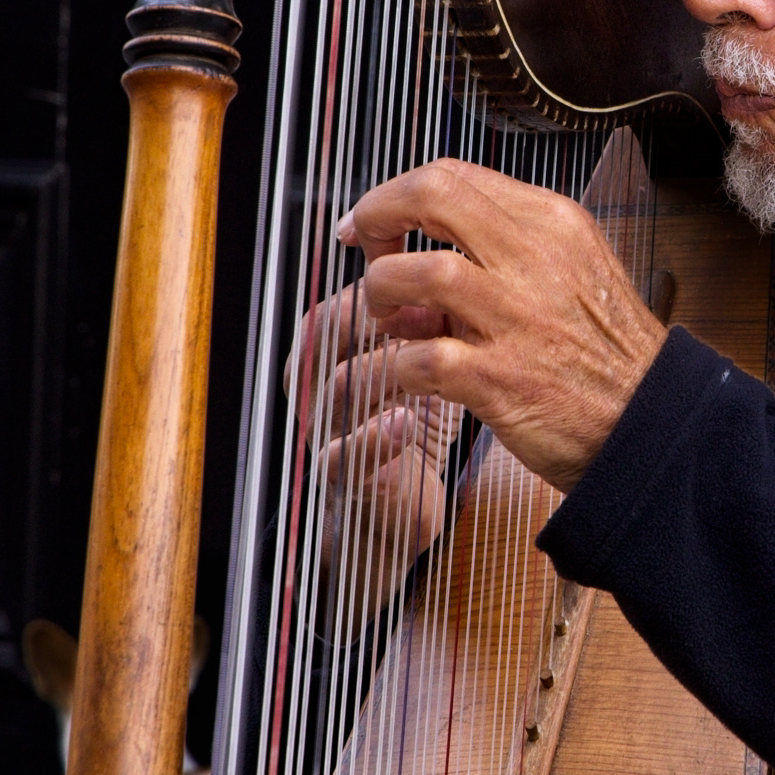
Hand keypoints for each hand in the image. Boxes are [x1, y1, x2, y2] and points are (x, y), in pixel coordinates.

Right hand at [286, 283, 456, 615]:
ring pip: (340, 385)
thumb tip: (454, 270)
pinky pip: (343, 454)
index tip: (428, 283)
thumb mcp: (419, 363)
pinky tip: (404, 420)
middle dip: (379, 317)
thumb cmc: (412, 420)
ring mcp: (328, 430)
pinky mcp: (345, 477)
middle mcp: (320, 385)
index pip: (339, 302)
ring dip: (387, 368)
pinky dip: (374, 435)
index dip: (379, 286)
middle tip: (428, 314)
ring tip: (428, 358)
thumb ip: (426, 320)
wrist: (404, 503)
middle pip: (328, 333)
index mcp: (332, 352)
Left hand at [336, 159, 667, 493]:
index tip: (374, 225)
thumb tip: (423, 253)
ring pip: (416, 271)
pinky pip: (419, 357)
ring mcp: (517, 318)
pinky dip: (399, 364)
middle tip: (368, 253)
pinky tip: (412, 373)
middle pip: (431, 195)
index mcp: (553, 223)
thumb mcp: (572, 271)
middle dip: (377, 216)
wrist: (653, 421)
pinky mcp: (501, 378)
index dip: (396, 195)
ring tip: (390, 319)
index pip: (453, 174)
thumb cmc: (607, 352)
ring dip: (383, 292)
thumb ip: (504, 252)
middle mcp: (536, 258)